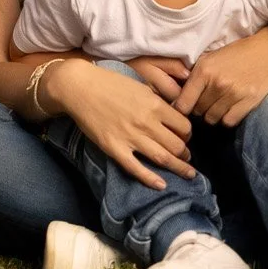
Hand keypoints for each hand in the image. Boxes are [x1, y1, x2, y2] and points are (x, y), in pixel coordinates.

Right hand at [45, 59, 194, 190]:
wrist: (79, 87)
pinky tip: (161, 185)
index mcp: (155, 105)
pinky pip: (136, 168)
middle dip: (186, 154)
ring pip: (163, 158)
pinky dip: (151, 179)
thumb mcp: (140, 85)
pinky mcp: (114, 148)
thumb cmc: (109, 82)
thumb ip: (158, 100)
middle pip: (177, 145)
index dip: (188, 134)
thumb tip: (174, 114)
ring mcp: (130, 137)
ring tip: (187, 174)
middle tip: (187, 158)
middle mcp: (147, 122)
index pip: (184, 126)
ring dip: (179, 168)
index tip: (185, 138)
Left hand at [172, 27, 267, 125]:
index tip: (183, 108)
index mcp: (204, 70)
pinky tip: (229, 109)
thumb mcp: (211, 57)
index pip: (183, 103)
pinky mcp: (249, 102)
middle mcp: (217, 83)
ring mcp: (234, 94)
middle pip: (197, 111)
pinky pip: (228, 121)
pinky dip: (226, 118)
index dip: (180, 108)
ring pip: (212, 118)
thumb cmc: (239, 52)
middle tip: (204, 102)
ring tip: (217, 105)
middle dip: (198, 109)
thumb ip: (195, 74)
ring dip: (212, 114)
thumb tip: (177, 93)